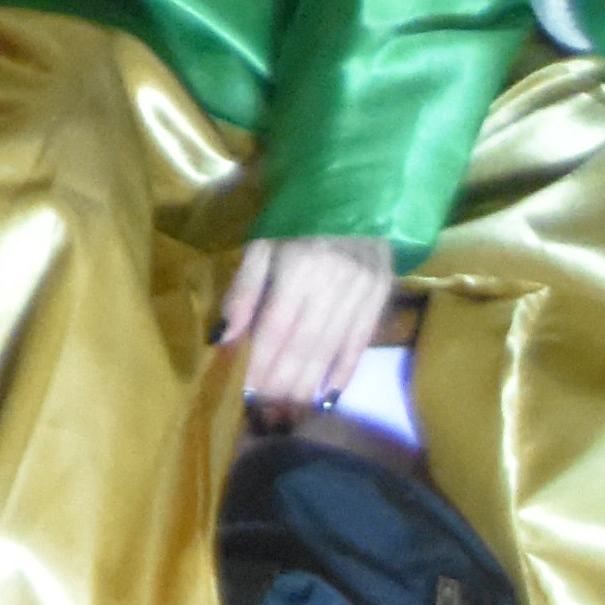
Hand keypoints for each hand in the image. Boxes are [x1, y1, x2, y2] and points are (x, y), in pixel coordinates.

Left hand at [216, 234, 391, 412]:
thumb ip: (244, 289)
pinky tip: (325, 398)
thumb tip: (223, 338)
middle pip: (304, 345)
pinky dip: (343, 374)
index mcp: (299, 265)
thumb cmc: (297, 219)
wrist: (355, 190)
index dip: (260, 363)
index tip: (243, 392)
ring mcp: (362, 291)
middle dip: (281, 384)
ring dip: (308, 387)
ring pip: (331, 350)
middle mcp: (334, 282)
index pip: (276, 327)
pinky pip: (360, 343)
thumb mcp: (262, 243)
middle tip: (263, 414)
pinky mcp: (381, 296)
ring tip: (287, 414)